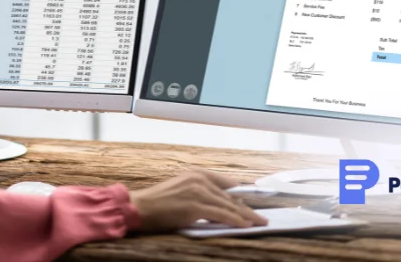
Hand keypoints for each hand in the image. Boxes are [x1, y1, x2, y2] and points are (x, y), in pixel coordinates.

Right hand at [128, 169, 267, 231]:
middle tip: (261, 215)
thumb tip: (219, 206)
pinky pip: (221, 214)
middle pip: (230, 196)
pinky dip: (235, 220)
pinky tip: (245, 225)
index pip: (226, 183)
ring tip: (259, 222)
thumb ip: (200, 194)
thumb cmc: (157, 203)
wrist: (139, 207)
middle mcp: (199, 179)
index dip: (242, 193)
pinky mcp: (195, 205)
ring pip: (229, 205)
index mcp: (196, 174)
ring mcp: (198, 191)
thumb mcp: (182, 191)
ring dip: (246, 215)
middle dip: (247, 207)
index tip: (254, 201)